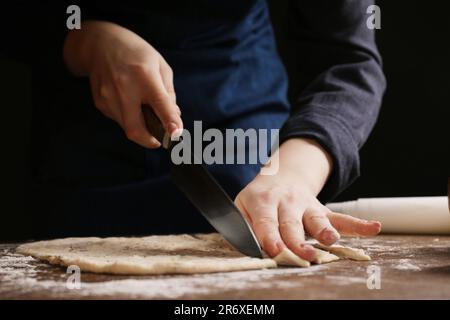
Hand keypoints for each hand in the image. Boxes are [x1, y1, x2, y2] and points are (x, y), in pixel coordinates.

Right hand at [63, 21, 181, 147]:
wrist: (99, 43)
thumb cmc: (136, 53)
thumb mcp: (160, 65)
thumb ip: (169, 93)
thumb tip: (174, 119)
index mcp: (144, 76)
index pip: (160, 104)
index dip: (169, 122)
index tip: (176, 135)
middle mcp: (124, 88)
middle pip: (136, 129)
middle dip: (150, 141)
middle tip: (159, 141)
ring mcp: (108, 97)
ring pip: (127, 128)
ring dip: (140, 127)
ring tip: (143, 110)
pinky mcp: (100, 103)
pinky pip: (119, 120)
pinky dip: (128, 118)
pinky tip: (129, 102)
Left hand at [235, 138, 380, 260]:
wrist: (279, 177)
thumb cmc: (258, 199)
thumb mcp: (241, 206)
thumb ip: (242, 225)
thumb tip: (243, 246)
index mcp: (264, 202)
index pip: (266, 222)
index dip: (270, 237)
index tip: (276, 250)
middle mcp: (287, 203)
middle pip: (292, 225)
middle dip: (299, 241)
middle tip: (306, 255)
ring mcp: (307, 206)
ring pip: (318, 220)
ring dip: (326, 231)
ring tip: (332, 240)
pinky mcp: (323, 210)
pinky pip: (342, 217)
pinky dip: (358, 224)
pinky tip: (373, 228)